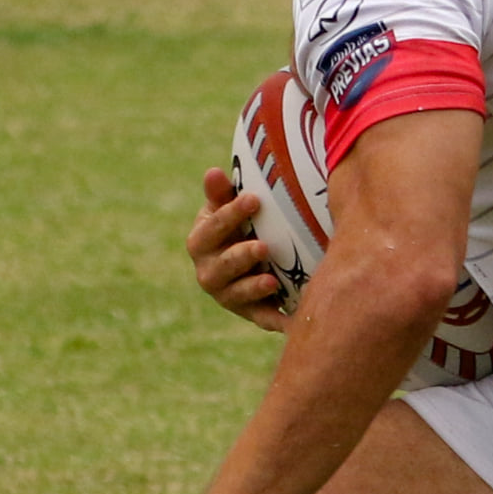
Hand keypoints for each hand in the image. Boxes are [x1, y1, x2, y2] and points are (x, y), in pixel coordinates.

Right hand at [188, 167, 289, 333]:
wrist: (253, 260)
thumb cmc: (240, 225)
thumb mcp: (228, 208)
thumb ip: (222, 194)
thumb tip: (213, 172)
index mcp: (201, 241)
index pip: (212, 227)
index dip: (231, 214)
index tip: (255, 199)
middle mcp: (208, 271)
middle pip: (221, 266)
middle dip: (241, 257)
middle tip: (264, 247)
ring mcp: (228, 295)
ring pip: (236, 295)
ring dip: (253, 288)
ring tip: (272, 281)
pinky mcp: (250, 312)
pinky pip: (262, 318)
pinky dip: (275, 320)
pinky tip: (291, 321)